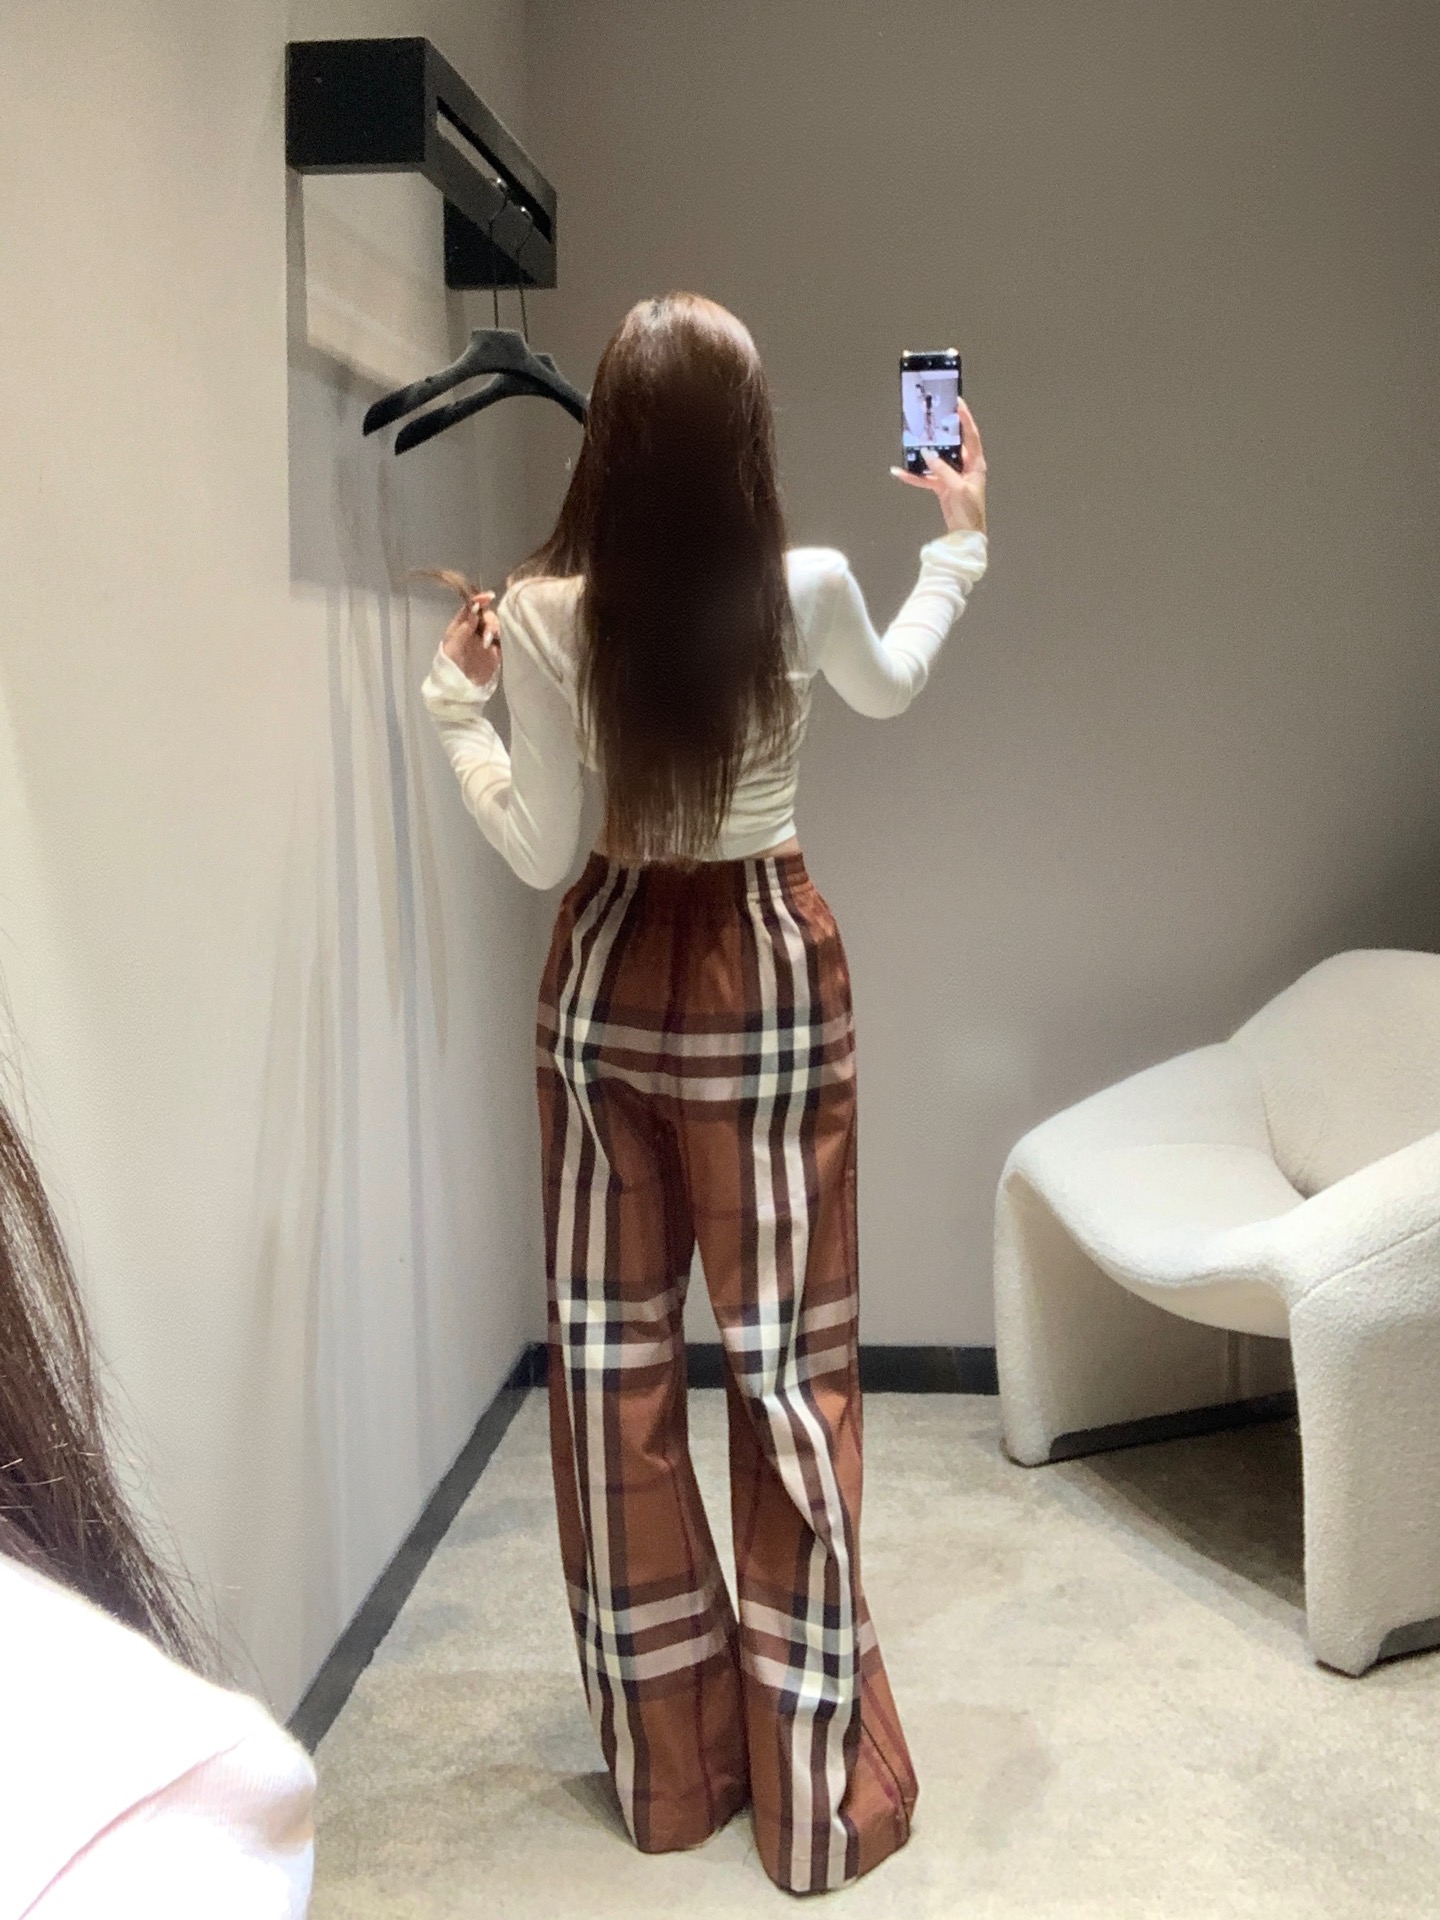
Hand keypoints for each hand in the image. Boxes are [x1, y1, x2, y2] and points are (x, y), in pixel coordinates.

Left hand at [442, 591, 501, 686]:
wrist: (460, 689)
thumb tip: (475, 610)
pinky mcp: (497, 650)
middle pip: (486, 614)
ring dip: (496, 628)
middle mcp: (475, 629)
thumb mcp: (453, 647)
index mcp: (461, 625)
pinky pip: (504, 637)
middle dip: (489, 619)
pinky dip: (504, 636)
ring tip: (490, 641)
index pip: (471, 607)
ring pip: (497, 624)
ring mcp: (487, 639)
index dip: (479, 599)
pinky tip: (498, 642)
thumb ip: (464, 628)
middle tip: (488, 633)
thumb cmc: (450, 667)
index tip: (488, 597)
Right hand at [890, 398, 986, 533]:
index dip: (965, 419)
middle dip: (941, 432)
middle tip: (931, 417)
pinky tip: (900, 472)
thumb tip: (928, 454)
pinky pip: (926, 477)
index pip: (970, 436)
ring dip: (924, 454)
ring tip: (912, 441)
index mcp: (976, 464)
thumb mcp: (957, 488)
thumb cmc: (970, 512)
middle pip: (952, 444)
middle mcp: (965, 466)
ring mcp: (953, 475)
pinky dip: (914, 476)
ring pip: (936, 459)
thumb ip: (943, 470)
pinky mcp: (942, 486)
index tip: (957, 403)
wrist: (966, 534)